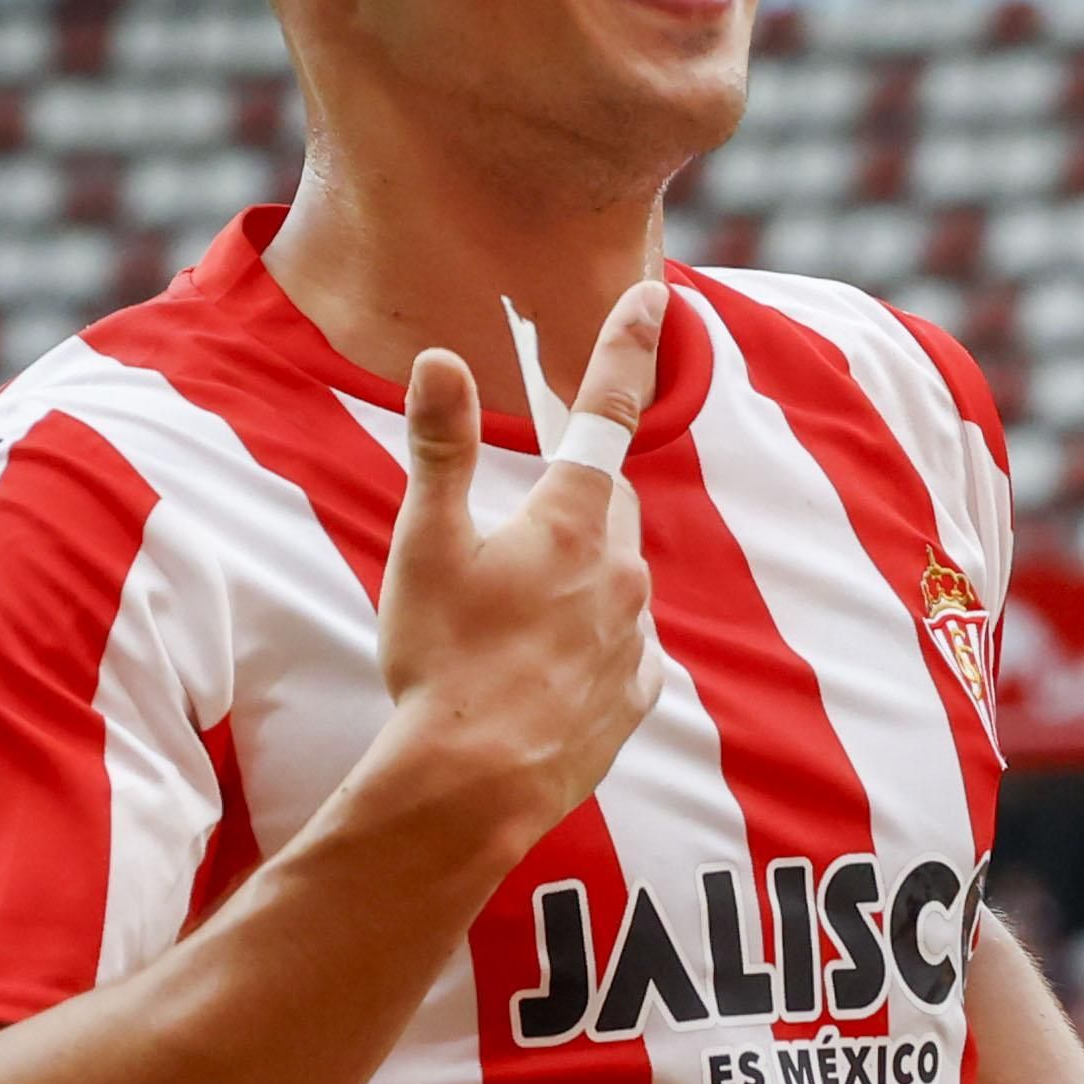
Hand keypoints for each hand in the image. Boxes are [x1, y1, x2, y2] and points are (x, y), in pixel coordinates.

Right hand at [364, 281, 664, 879]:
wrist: (472, 788)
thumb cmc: (441, 662)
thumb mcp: (425, 546)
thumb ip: (441, 449)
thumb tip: (440, 358)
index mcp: (569, 521)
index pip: (607, 410)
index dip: (628, 346)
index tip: (658, 295)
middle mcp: (620, 569)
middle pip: (606, 503)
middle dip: (574, 498)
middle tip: (512, 534)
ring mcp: (635, 636)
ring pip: (616, 577)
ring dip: (577, 578)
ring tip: (507, 623)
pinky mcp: (637, 696)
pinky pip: (623, 649)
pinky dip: (591, 645)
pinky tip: (540, 673)